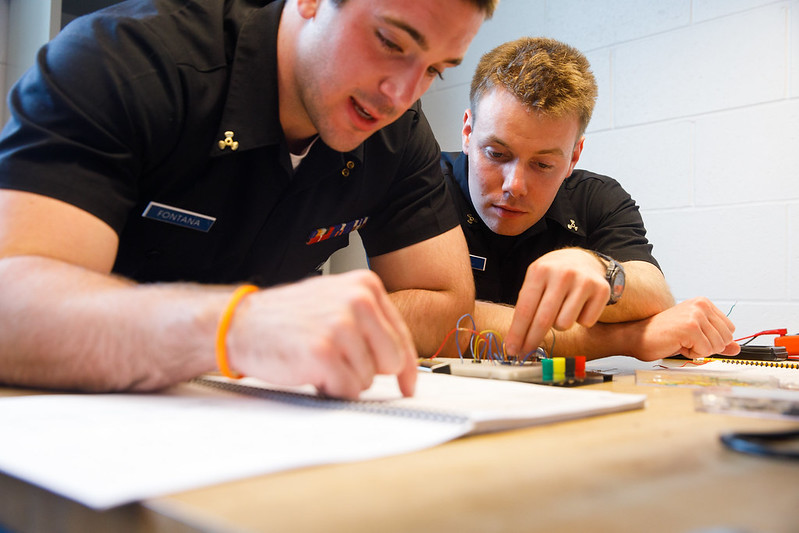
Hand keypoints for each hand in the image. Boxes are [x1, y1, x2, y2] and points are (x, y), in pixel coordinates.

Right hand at [227, 270, 417, 398]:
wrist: (240, 323)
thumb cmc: (287, 317)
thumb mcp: (334, 302)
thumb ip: (369, 322)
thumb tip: (401, 361)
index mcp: (365, 286)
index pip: (402, 336)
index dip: (407, 368)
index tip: (409, 386)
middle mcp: (358, 301)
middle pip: (392, 361)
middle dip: (368, 371)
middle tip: (337, 361)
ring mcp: (342, 325)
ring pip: (368, 379)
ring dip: (343, 379)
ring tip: (317, 360)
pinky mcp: (325, 352)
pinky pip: (348, 390)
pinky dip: (330, 390)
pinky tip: (311, 372)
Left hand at [505, 248, 608, 355]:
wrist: (583, 260)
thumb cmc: (554, 276)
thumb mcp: (535, 281)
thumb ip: (526, 307)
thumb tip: (516, 341)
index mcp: (540, 270)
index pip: (525, 309)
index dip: (517, 333)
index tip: (511, 350)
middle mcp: (562, 274)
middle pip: (544, 320)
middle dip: (532, 340)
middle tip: (526, 352)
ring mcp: (583, 281)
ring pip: (564, 324)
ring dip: (559, 325)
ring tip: (561, 311)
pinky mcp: (602, 290)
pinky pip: (586, 323)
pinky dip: (581, 320)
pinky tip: (579, 306)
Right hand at [630, 297, 738, 360]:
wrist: (637, 336)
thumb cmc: (661, 335)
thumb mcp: (694, 336)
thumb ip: (716, 341)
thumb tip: (737, 348)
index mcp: (703, 303)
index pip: (729, 329)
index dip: (713, 340)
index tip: (693, 336)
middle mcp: (701, 305)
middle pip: (726, 338)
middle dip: (708, 346)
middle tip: (685, 340)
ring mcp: (696, 315)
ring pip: (718, 345)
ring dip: (699, 350)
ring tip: (680, 341)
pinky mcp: (690, 327)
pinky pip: (706, 351)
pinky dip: (692, 353)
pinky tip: (677, 344)